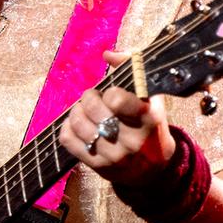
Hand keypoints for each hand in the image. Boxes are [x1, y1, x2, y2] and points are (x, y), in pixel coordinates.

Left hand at [59, 50, 177, 187]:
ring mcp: (114, 156)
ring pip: (77, 123)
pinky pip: (67, 139)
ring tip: (86, 112)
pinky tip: (80, 126)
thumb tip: (107, 54)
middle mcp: (131, 140)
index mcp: (147, 119)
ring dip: (77, 111)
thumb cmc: (149, 124)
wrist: (154, 168)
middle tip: (95, 99)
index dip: (110, 92)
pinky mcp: (97, 166)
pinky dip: (68, 127)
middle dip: (89, 97)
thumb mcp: (151, 97)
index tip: (113, 94)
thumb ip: (132, 68)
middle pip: (91, 107)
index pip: (116, 99)